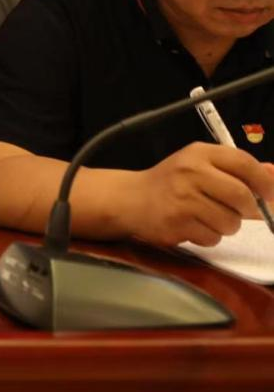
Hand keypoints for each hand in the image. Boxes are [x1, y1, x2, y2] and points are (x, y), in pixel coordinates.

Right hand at [120, 142, 273, 246]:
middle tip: (238, 211)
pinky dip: (208, 236)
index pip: (244, 163)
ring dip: (226, 225)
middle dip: (248, 209)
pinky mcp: (177, 224)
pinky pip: (212, 238)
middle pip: (242, 196)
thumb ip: (237, 169)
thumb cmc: (172, 182)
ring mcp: (182, 199)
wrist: (130, 199)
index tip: (270, 195)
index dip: (264, 181)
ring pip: (230, 222)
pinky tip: (193, 225)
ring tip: (207, 217)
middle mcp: (190, 172)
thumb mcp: (200, 165)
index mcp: (199, 153)